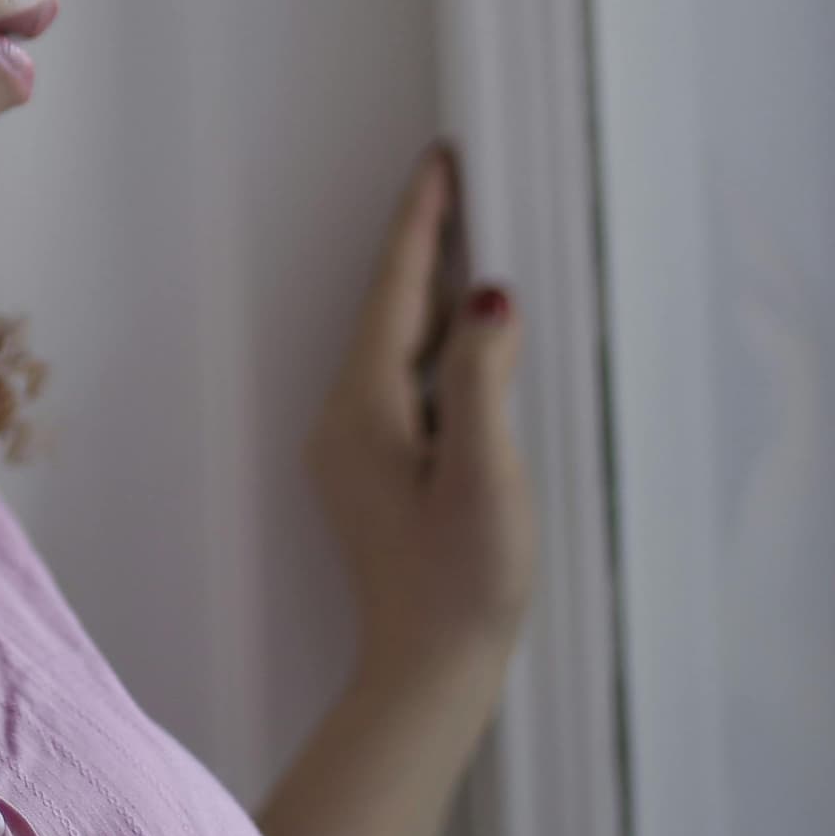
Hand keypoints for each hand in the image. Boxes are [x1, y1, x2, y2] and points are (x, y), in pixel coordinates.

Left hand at [303, 141, 534, 692]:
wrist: (427, 673)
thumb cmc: (462, 583)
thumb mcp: (487, 475)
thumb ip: (484, 381)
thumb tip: (489, 300)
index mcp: (366, 408)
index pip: (396, 291)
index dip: (421, 223)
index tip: (440, 161)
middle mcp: (346, 418)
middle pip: (389, 310)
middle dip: (424, 244)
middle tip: (459, 179)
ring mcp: (356, 448)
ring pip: (395, 345)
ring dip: (429, 292)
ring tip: (468, 235)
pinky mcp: (375, 474)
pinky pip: (402, 380)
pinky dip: (432, 343)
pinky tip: (462, 337)